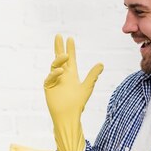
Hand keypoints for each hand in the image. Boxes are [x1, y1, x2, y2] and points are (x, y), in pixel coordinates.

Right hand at [44, 34, 103, 150]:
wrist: (69, 115)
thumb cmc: (78, 103)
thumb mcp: (87, 87)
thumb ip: (93, 75)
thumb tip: (101, 64)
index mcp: (71, 74)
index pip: (70, 59)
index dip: (70, 49)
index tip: (70, 38)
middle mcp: (62, 75)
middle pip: (59, 58)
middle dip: (59, 47)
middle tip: (58, 35)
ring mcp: (55, 80)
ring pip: (55, 65)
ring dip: (59, 59)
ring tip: (64, 55)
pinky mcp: (49, 87)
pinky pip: (50, 77)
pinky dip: (55, 73)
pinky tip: (60, 71)